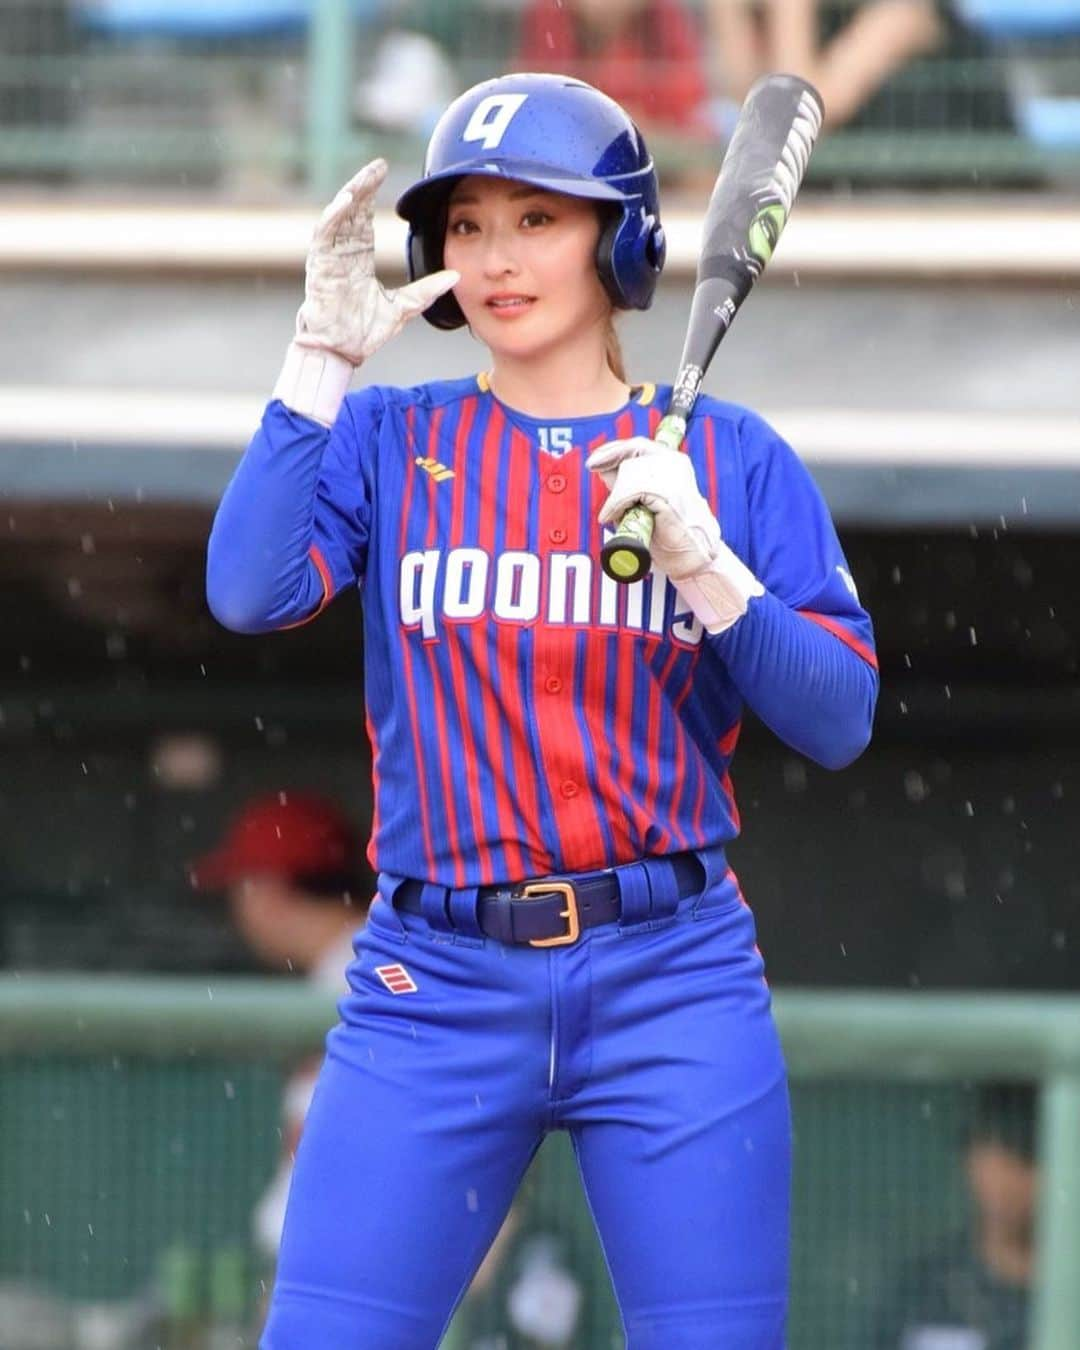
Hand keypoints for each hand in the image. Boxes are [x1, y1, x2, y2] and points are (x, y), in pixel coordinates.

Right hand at [296, 158, 457, 364]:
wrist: (343, 352)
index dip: (371, 192)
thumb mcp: (404, 308)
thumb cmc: (364, 331)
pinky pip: (323, 236)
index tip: (384, 170)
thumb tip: (456, 276)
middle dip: (362, 186)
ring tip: (362, 180)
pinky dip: (333, 218)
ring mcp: (329, 258)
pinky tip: (345, 202)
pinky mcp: (319, 268)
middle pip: (351, 210)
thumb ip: (427, 290)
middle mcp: (342, 252)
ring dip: (348, 196)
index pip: (364, 216)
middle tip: (377, 165)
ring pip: (336, 217)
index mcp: (358, 257)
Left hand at [587, 436, 763, 633]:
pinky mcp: (670, 497)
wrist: (691, 559)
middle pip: (635, 451)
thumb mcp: (642, 502)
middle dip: (610, 461)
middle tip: (595, 470)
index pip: (639, 446)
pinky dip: (618, 504)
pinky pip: (634, 491)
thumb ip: (626, 484)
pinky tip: (613, 516)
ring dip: (615, 493)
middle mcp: (676, 467)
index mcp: (673, 464)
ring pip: (632, 472)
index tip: (595, 459)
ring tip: (611, 512)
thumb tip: (605, 470)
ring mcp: (675, 481)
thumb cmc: (669, 535)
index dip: (613, 449)